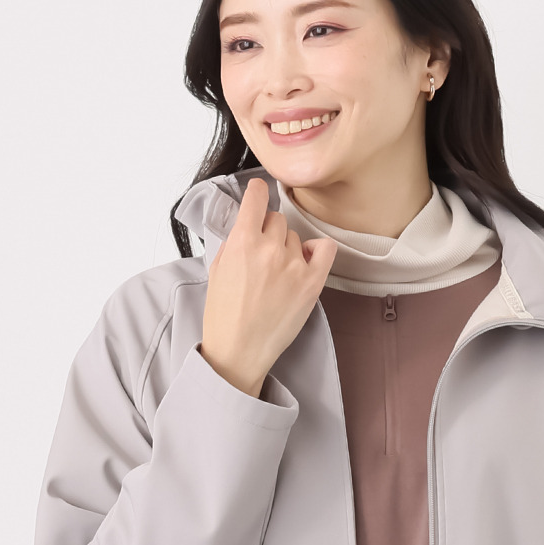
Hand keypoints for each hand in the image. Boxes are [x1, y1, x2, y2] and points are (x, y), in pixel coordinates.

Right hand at [199, 176, 337, 397]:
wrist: (239, 351)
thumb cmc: (224, 316)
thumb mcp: (218, 269)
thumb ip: (235, 242)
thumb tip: (249, 225)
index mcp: (242, 242)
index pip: (257, 197)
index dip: (257, 193)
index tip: (259, 193)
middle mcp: (270, 249)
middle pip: (277, 220)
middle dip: (270, 232)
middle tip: (263, 254)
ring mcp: (294, 265)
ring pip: (296, 238)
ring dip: (288, 248)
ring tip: (278, 273)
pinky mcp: (312, 283)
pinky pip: (325, 249)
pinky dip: (317, 250)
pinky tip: (307, 261)